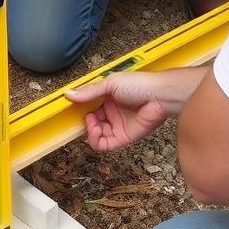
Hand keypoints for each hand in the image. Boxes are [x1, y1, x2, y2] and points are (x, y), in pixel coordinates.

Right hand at [64, 67, 206, 151]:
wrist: (159, 95)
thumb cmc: (138, 84)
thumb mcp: (110, 84)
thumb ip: (89, 92)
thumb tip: (68, 94)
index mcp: (108, 98)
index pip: (89, 107)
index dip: (82, 109)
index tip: (75, 108)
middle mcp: (112, 113)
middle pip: (92, 123)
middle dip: (86, 122)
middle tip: (87, 117)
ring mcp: (118, 126)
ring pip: (97, 136)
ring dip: (90, 132)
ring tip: (93, 125)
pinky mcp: (124, 138)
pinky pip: (106, 145)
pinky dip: (97, 142)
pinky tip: (96, 133)